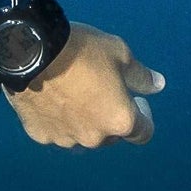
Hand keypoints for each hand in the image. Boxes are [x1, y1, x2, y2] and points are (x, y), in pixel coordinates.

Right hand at [4, 22, 164, 148]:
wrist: (32, 52)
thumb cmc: (83, 51)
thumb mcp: (120, 54)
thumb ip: (141, 76)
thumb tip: (158, 85)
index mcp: (119, 120)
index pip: (143, 133)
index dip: (143, 116)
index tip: (135, 99)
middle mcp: (94, 138)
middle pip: (110, 135)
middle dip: (110, 116)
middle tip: (101, 90)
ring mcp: (65, 139)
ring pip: (82, 135)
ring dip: (84, 120)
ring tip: (74, 91)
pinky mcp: (40, 135)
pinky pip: (56, 130)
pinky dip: (59, 119)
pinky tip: (52, 97)